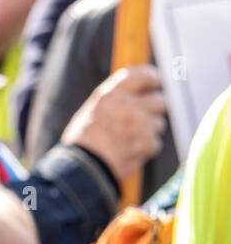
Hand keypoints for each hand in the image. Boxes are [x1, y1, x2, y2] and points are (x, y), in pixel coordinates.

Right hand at [61, 64, 166, 188]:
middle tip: (143, 116)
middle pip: (160, 100)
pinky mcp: (149, 143)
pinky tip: (129, 150)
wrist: (84, 168)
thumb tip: (139, 90)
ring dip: (149, 130)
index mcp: (111, 94)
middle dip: (155, 108)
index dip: (152, 77)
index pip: (142, 76)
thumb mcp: (94, 109)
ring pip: (159, 123)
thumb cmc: (84, 140)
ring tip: (128, 138)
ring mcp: (141, 125)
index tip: (156, 81)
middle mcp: (128, 106)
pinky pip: (155, 142)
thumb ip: (116, 98)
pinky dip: (146, 147)